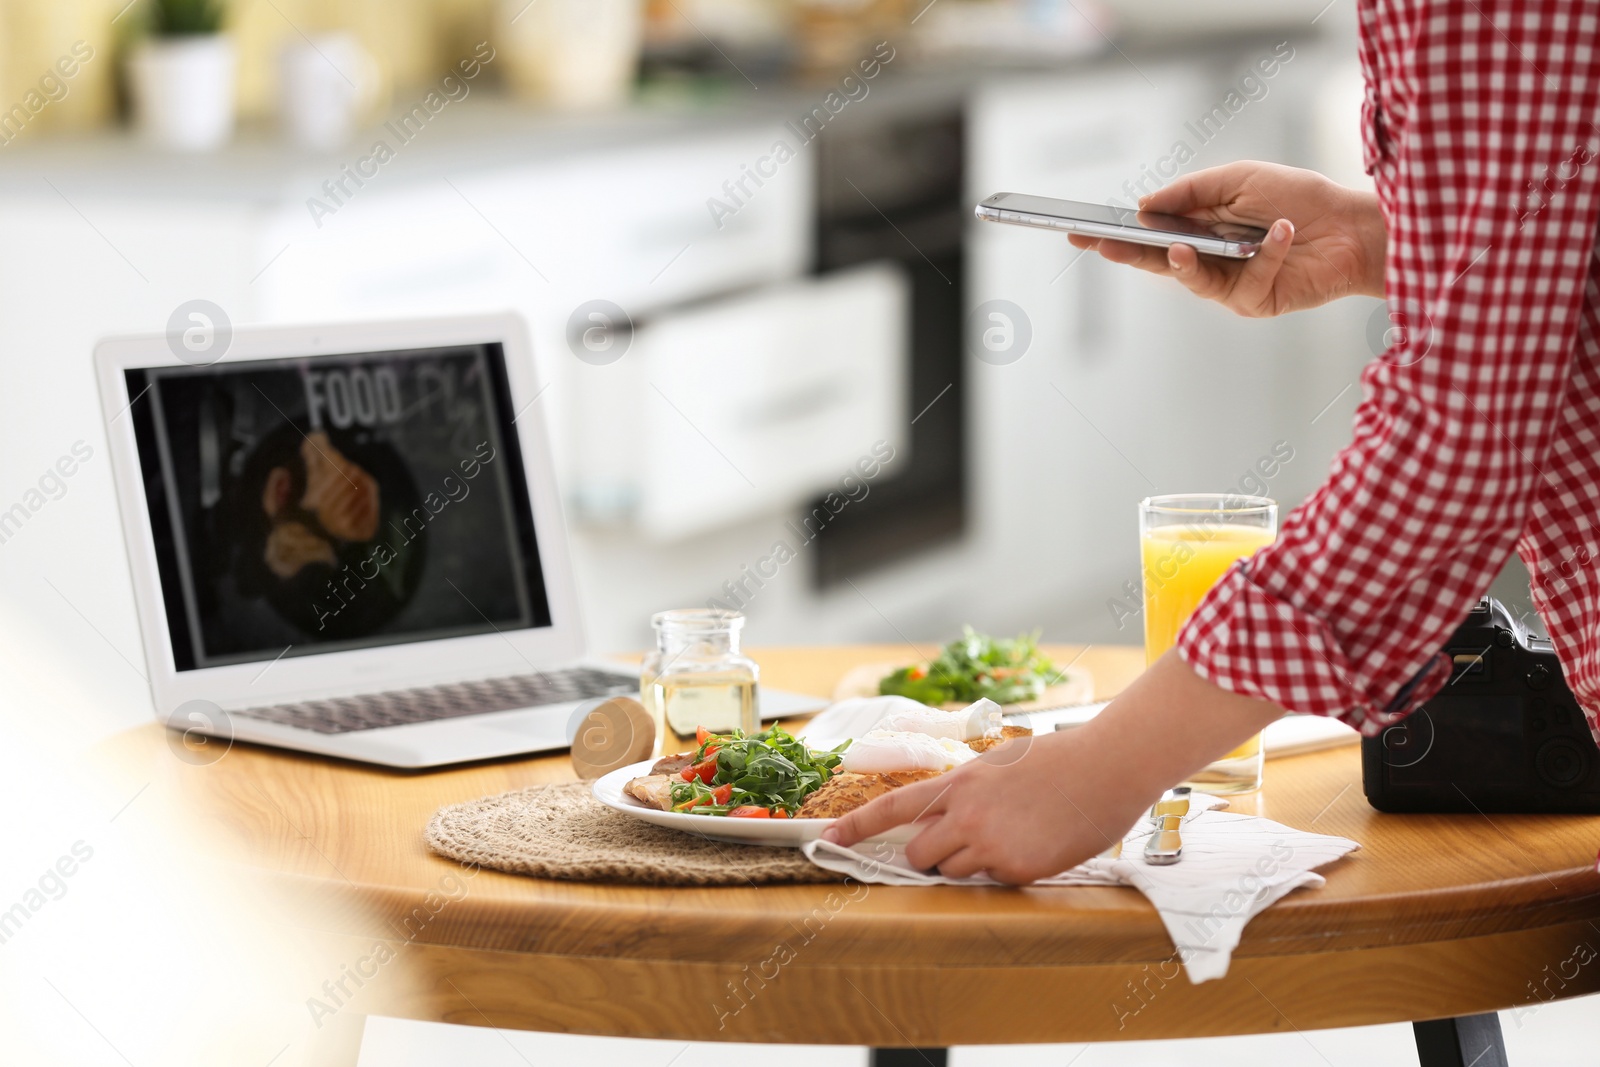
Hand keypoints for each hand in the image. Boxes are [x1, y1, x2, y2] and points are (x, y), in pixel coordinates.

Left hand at [822, 727, 1159, 883]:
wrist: (1106, 768)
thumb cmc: (1057, 762)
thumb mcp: (998, 765)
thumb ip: (966, 791)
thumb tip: (944, 819)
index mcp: (959, 782)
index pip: (894, 807)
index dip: (857, 826)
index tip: (828, 839)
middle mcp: (966, 815)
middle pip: (919, 855)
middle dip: (928, 857)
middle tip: (957, 845)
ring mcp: (991, 845)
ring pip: (953, 872)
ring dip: (970, 863)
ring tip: (1010, 835)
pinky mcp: (1017, 870)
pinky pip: (992, 881)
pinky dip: (1007, 870)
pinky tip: (1034, 845)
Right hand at [1069, 161, 1385, 316]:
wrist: (1352, 226)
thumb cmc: (1299, 198)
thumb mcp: (1240, 178)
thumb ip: (1193, 190)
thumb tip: (1146, 205)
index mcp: (1201, 228)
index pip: (1150, 235)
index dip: (1118, 235)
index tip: (1082, 231)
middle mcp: (1209, 259)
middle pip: (1157, 262)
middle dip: (1128, 254)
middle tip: (1101, 246)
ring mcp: (1230, 285)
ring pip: (1193, 279)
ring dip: (1188, 262)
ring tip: (1182, 246)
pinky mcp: (1256, 302)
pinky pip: (1246, 280)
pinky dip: (1265, 252)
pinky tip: (1281, 231)